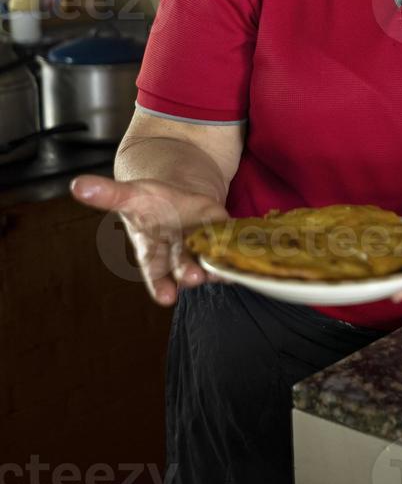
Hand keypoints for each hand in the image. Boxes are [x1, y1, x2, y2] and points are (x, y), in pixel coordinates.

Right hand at [70, 173, 229, 306]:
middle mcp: (179, 252)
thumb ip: (107, 194)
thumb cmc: (150, 202)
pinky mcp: (222, 230)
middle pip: (184, 265)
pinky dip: (238, 241)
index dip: (160, 286)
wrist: (178, 195)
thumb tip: (76, 185)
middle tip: (195, 278)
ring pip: (209, 257)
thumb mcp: (130, 195)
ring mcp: (202, 243)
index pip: (155, 273)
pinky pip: (231, 238)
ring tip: (221, 268)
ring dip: (216, 263)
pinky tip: (243, 244)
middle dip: (189, 272)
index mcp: (153, 249)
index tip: (166, 298)